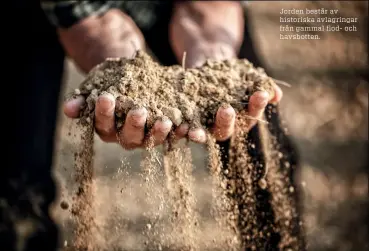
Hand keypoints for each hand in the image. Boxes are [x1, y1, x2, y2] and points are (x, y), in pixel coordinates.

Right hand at [62, 9, 183, 148]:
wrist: (132, 78)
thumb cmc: (111, 82)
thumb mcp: (98, 85)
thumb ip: (85, 97)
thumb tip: (68, 109)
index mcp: (107, 128)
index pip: (103, 124)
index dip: (103, 113)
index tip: (106, 97)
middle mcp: (126, 137)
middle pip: (129, 137)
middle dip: (134, 124)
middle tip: (139, 110)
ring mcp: (147, 137)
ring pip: (152, 140)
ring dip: (159, 132)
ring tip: (166, 121)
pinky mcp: (164, 133)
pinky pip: (173, 135)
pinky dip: (181, 132)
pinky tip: (187, 125)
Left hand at [168, 1, 282, 142]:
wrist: (210, 63)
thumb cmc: (234, 72)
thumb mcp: (247, 75)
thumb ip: (261, 85)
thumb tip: (276, 95)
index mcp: (242, 119)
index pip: (250, 116)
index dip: (256, 106)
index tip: (259, 94)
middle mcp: (223, 127)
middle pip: (225, 130)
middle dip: (226, 121)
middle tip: (227, 109)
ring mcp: (203, 125)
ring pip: (202, 133)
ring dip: (199, 134)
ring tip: (195, 133)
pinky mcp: (186, 120)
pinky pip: (182, 126)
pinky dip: (180, 127)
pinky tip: (178, 125)